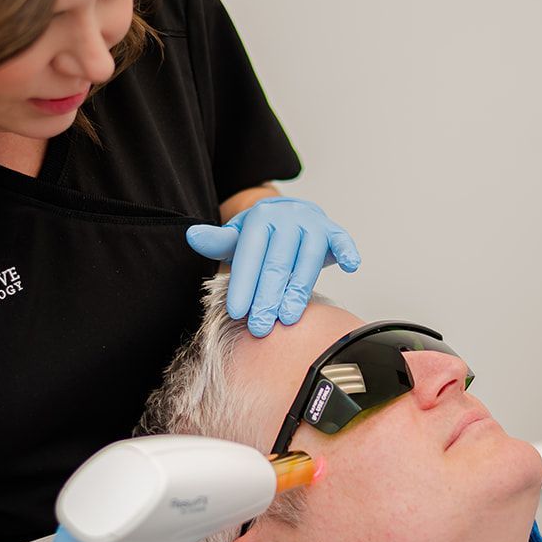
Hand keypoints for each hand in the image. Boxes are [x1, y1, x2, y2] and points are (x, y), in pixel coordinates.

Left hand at [186, 197, 360, 335]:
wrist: (288, 214)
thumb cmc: (260, 235)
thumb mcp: (236, 237)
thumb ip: (217, 241)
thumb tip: (192, 235)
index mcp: (260, 218)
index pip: (250, 255)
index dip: (243, 285)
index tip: (236, 312)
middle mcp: (287, 218)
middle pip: (277, 263)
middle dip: (267, 297)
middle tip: (260, 327)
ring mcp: (312, 223)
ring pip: (306, 260)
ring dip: (299, 290)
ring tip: (288, 317)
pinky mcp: (333, 231)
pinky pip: (342, 240)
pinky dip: (348, 252)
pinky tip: (350, 267)